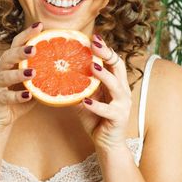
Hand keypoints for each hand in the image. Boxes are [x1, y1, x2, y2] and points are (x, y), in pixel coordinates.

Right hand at [0, 22, 41, 131]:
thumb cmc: (17, 99)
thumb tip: (69, 67)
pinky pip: (5, 96)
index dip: (26, 34)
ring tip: (32, 72)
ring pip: (4, 75)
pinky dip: (17, 96)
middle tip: (33, 49)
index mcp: (9, 62)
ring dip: (18, 73)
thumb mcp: (32, 85)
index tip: (39, 25)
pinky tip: (28, 95)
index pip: (16, 43)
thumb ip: (44, 75)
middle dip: (20, 52)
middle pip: (7, 56)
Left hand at [77, 34, 131, 149]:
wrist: (107, 145)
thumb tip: (59, 72)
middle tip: (94, 44)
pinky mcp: (118, 118)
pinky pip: (107, 110)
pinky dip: (96, 105)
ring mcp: (122, 104)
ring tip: (92, 67)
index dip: (105, 49)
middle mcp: (123, 91)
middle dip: (106, 54)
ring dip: (104, 75)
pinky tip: (85, 100)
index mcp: (116, 84)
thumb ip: (78, 86)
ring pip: (116, 86)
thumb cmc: (96, 120)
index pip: (114, 61)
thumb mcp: (86, 99)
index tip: (94, 37)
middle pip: (118, 67)